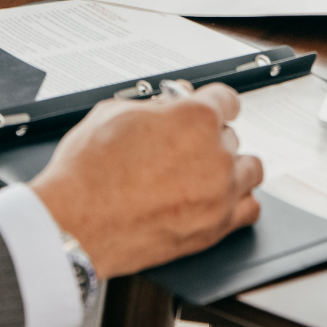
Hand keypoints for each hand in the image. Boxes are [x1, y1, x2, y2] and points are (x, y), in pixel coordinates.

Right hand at [28, 84, 261, 278]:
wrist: (76, 224)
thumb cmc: (88, 172)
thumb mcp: (112, 114)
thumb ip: (152, 105)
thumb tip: (167, 103)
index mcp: (194, 118)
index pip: (226, 99)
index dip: (210, 102)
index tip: (205, 109)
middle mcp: (215, 154)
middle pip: (231, 136)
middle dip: (208, 137)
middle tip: (181, 146)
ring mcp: (220, 193)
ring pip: (249, 170)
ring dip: (230, 167)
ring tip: (202, 172)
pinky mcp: (216, 228)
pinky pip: (250, 208)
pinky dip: (237, 201)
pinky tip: (216, 198)